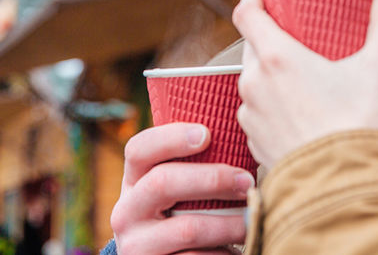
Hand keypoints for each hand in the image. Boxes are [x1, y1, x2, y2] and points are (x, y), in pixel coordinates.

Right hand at [110, 122, 251, 254]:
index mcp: (133, 181)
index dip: (170, 138)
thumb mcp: (174, 193)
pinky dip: (221, 254)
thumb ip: (191, 168)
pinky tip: (236, 250)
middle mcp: (126, 212)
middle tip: (247, 181)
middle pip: (163, 183)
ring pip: (187, 228)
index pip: (139, 149)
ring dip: (228, 223)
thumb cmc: (180, 218)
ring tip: (252, 220)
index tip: (207, 134)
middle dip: (211, 179)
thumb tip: (240, 136)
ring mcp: (135, 245)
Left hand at [233, 0, 377, 169]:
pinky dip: (274, 105)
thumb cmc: (359, 128)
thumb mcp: (377, 69)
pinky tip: (299, 111)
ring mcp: (251, 115)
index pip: (245, 12)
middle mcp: (254, 84)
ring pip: (254, 80)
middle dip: (271, 36)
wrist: (348, 191)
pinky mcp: (255, 142)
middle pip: (252, 45)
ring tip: (303, 75)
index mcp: (276, 58)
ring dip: (272, 73)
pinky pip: (258, 112)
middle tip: (298, 33)